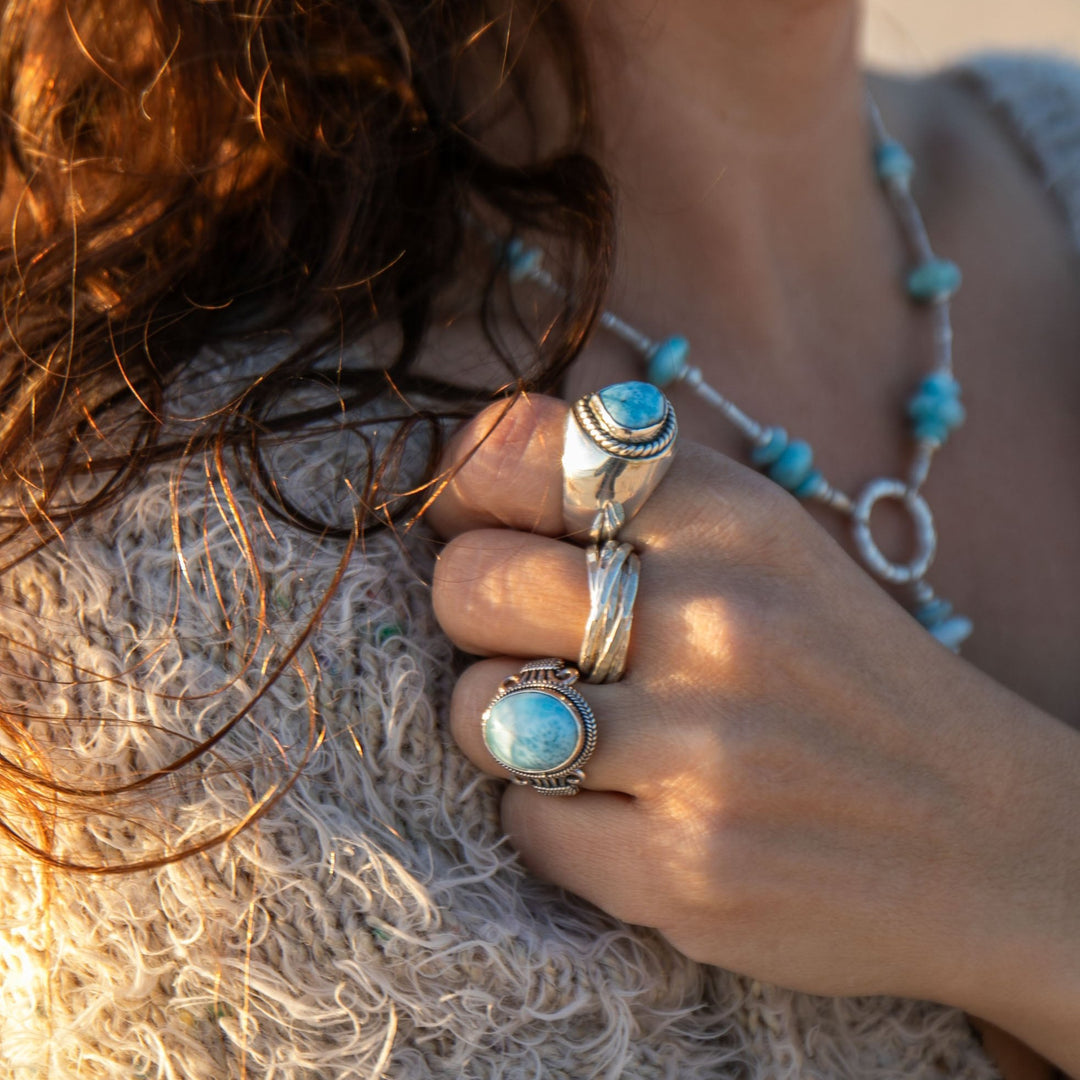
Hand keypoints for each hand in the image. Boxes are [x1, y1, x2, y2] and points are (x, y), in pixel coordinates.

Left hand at [428, 393, 1079, 1055]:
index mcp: (730, 518)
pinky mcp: (686, 869)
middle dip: (477, 615)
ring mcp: (702, 751)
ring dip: (508, 725)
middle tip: (535, 642)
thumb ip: (632, 491)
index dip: (474, 493)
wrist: (980, 837)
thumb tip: (476, 454)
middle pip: (471, 584)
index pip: (522, 458)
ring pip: (480, 710)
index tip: (492, 524)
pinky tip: (626, 809)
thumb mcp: (763, 545)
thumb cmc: (839, 677)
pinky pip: (524, 821)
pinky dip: (552, 816)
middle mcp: (717, 620)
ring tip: (580, 734)